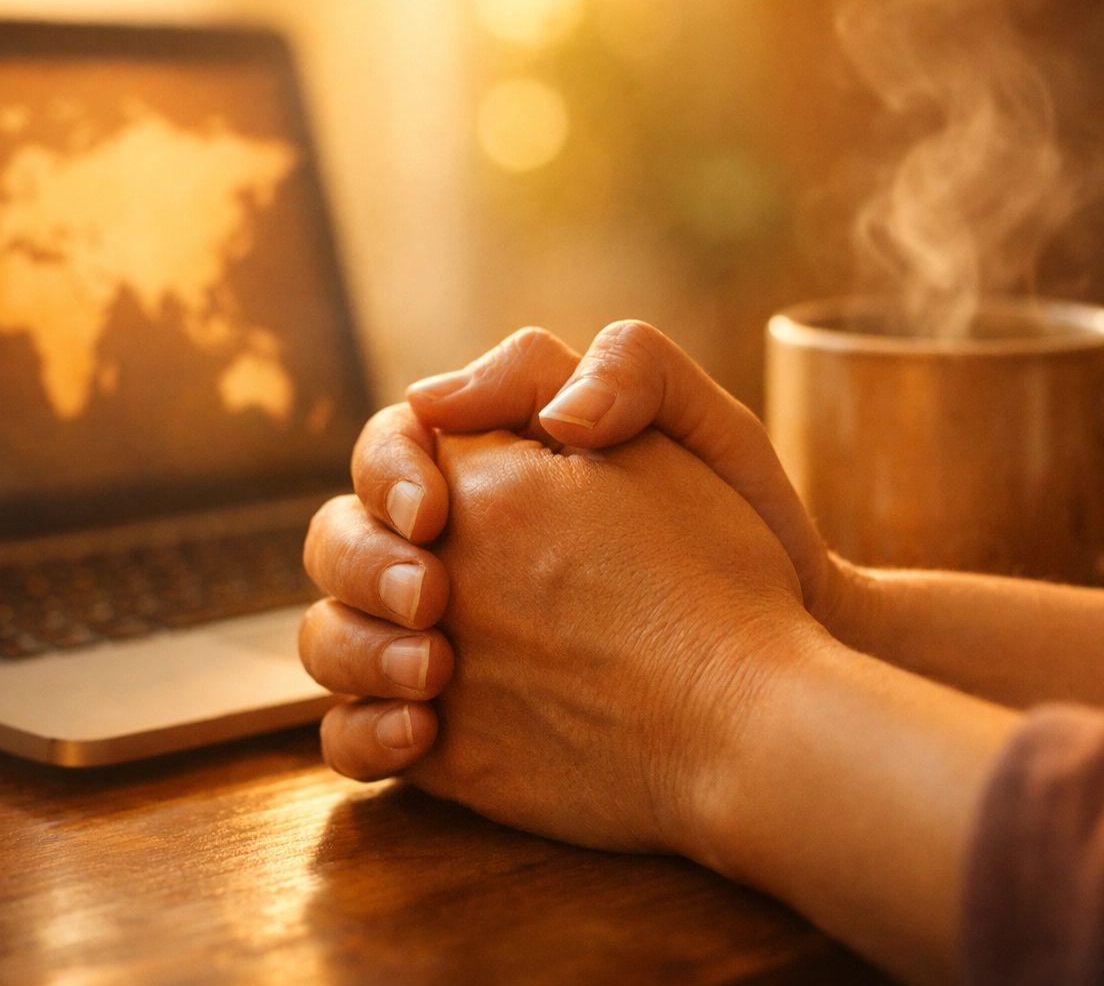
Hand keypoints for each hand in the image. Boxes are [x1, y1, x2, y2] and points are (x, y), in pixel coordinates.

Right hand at [304, 322, 861, 779]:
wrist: (772, 673)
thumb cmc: (738, 536)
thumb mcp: (699, 428)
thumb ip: (618, 368)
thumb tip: (487, 397)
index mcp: (486, 472)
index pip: (389, 449)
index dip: (389, 472)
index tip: (435, 510)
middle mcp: (446, 559)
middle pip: (339, 543)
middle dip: (364, 564)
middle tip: (435, 597)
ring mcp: (435, 647)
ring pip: (331, 638)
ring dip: (353, 651)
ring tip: (433, 675)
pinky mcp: (444, 734)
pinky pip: (358, 733)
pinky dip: (362, 734)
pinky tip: (420, 735)